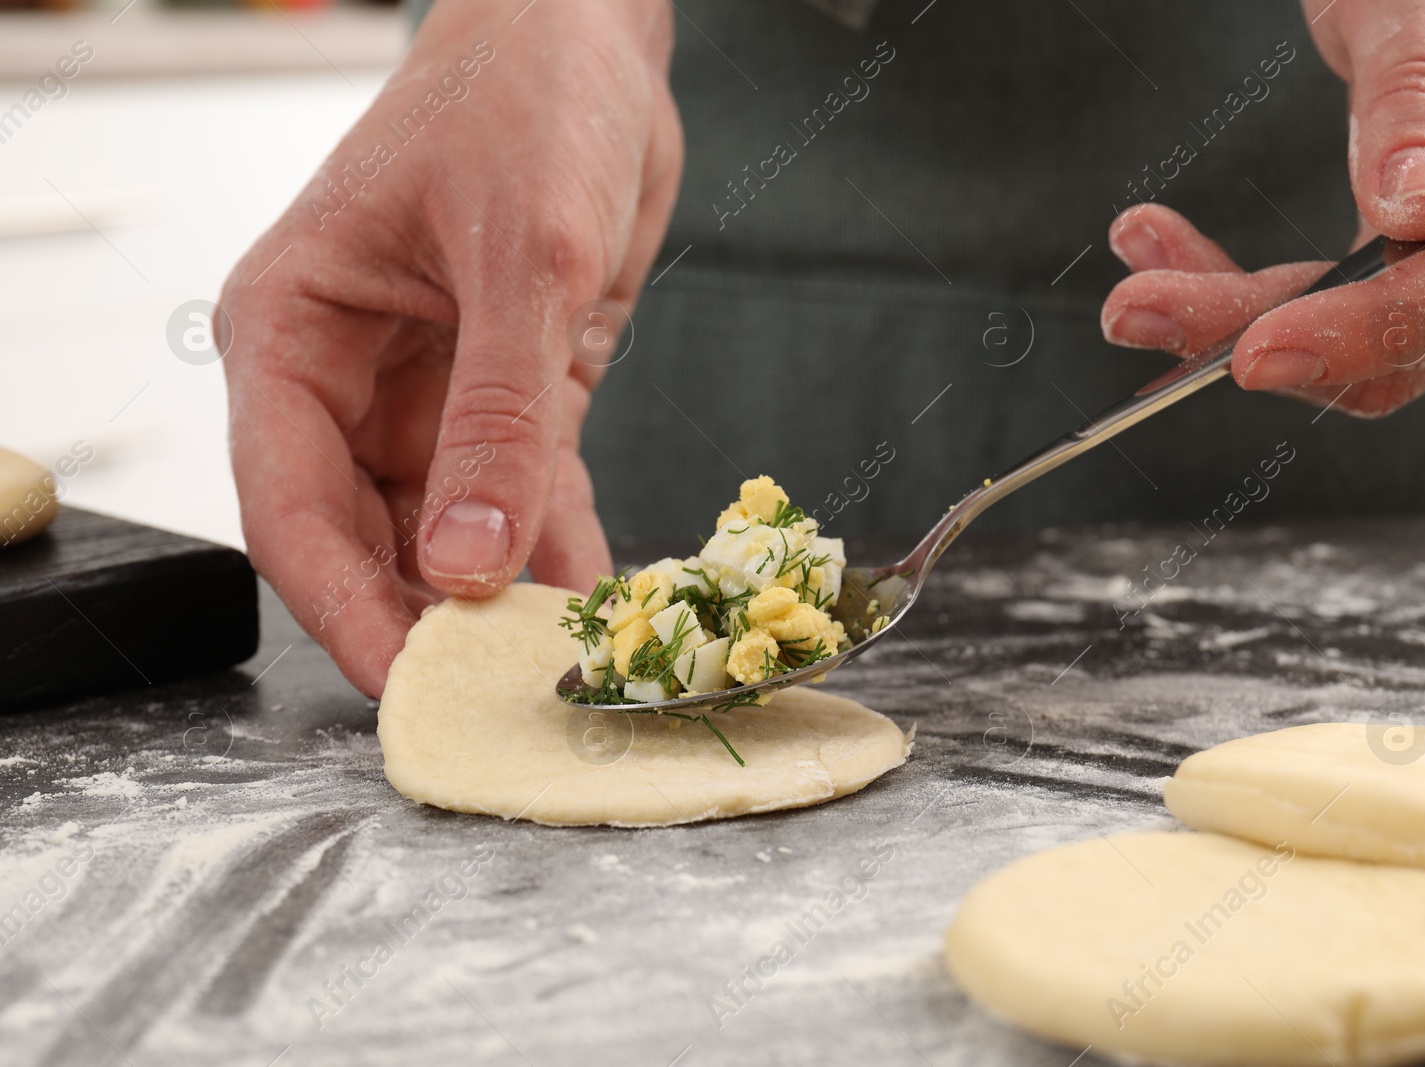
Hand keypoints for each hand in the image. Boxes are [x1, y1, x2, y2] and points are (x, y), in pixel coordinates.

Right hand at [219, 0, 681, 695]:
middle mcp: (346, 377)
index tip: (407, 683)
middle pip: (360, 537)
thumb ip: (499, 417)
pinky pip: (523, 497)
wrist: (591, 40)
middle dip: (420, 619)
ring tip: (552, 667)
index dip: (344, 606)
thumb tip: (471, 562)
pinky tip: (591, 605)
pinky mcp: (511, 398)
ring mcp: (429, 395)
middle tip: (490, 695)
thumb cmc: (523, 100)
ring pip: (443, 532)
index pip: (289, 505)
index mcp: (291, 331)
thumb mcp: (519, 258)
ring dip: (493, 601)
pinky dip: (554, 552)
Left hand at [1100, 0, 1424, 416]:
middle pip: (1419, 325)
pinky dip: (1243, 288)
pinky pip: (1334, 293)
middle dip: (1266, 332)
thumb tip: (1424, 210)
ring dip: (1235, 319)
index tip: (1261, 349)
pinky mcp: (1415, 237)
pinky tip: (1165, 249)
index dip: (1377, 328)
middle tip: (1136, 310)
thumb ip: (1424, 91)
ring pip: (1362, 327)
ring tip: (1134, 285)